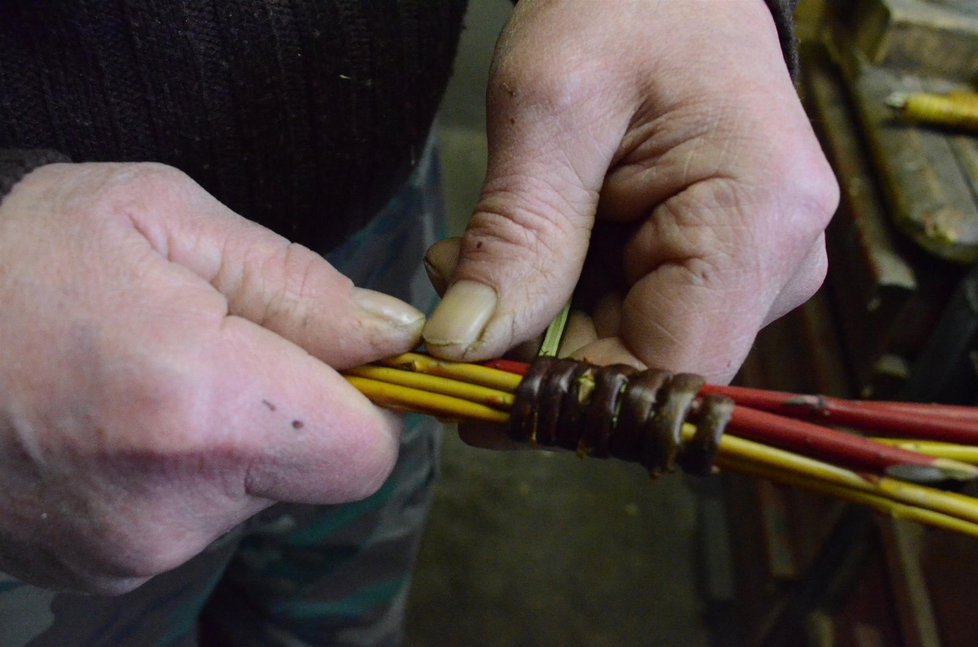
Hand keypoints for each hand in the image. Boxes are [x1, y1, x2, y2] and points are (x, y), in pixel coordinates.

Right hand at [0, 163, 423, 592]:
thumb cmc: (11, 258)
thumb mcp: (160, 217)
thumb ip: (297, 282)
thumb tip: (389, 335)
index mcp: (201, 408)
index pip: (365, 450)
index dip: (366, 399)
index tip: (331, 352)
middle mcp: (173, 506)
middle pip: (313, 472)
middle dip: (296, 407)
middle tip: (219, 344)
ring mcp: (132, 551)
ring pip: (254, 492)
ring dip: (233, 435)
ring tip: (150, 376)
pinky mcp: (101, 568)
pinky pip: (192, 516)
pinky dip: (181, 469)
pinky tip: (119, 417)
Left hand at [422, 0, 837, 383]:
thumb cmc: (624, 4)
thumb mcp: (549, 107)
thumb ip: (516, 235)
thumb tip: (466, 348)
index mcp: (759, 220)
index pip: (665, 372)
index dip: (566, 400)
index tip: (471, 387)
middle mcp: (778, 261)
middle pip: (643, 368)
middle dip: (535, 353)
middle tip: (454, 295)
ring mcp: (753, 269)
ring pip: (626, 351)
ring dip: (538, 326)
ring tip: (475, 257)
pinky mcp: (718, 266)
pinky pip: (629, 320)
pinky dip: (560, 304)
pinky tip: (521, 253)